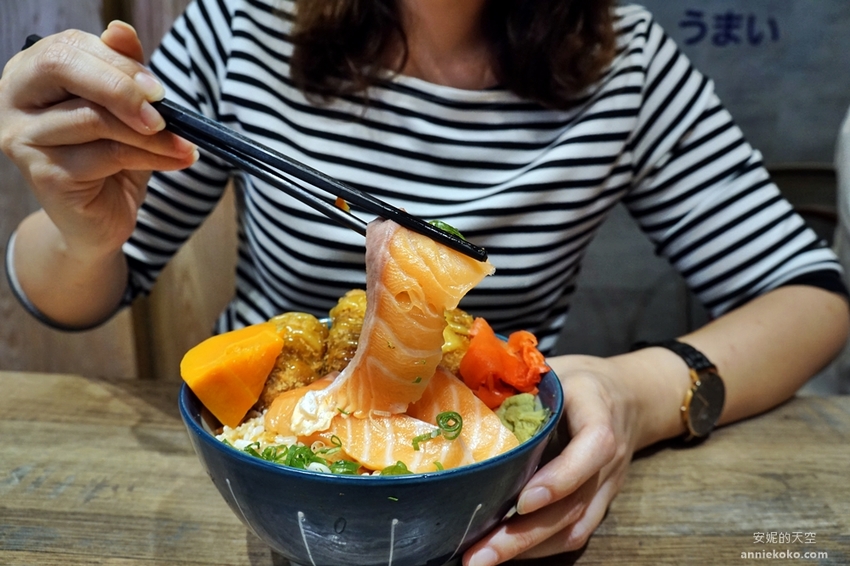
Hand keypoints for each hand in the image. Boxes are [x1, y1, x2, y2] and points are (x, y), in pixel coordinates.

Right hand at [0, 21, 195, 258]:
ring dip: (151, 133)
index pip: (70, 46)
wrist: (99, 222)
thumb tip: (121, 30)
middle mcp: (13, 100)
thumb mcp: (123, 111)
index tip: (159, 89)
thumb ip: (122, 71)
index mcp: (29, 74)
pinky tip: (177, 160)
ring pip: (94, 118)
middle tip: (165, 112)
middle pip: (63, 67)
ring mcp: (22, 138)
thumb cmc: (111, 160)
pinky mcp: (44, 173)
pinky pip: (107, 154)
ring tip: (184, 144)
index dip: (119, 63)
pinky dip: (151, 156)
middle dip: (123, 87)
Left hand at [462, 355, 643, 564]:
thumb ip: (519, 379)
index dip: (562, 477)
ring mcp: (606, 487)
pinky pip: (574, 533)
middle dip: (524, 534)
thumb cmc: (583, 381)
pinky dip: (539, 548)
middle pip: (574, 505)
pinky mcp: (599, 504)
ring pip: (573, 527)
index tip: (524, 499)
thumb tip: (460, 380)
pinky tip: (504, 552)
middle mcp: (608, 460)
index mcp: (600, 414)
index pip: (593, 448)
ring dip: (525, 549)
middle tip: (479, 553)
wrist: (633, 397)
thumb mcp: (557, 368)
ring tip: (480, 560)